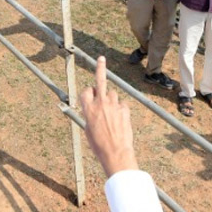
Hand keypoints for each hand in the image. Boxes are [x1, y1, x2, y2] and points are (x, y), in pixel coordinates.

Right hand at [78, 56, 138, 178]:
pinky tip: (119, 122)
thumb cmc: (99, 144)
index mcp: (87, 109)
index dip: (88, 92)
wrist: (115, 152)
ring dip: (111, 101)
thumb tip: (93, 108)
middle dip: (100, 68)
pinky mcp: (124, 109)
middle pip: (99, 81)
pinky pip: (122, 105)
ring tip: (111, 116)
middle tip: (101, 59)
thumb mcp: (88, 129)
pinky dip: (120, 110)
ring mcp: (113, 105)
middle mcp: (100, 103)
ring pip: (112, 94)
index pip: (86, 91)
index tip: (90, 92)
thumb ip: (90, 114)